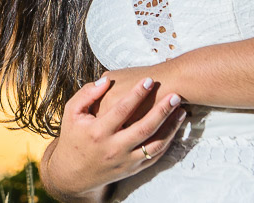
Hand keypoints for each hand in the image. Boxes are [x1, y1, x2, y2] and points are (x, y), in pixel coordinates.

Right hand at [42, 74, 185, 201]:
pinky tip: (174, 128)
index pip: (122, 110)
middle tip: (175, 94)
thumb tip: (105, 81)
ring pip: (154, 145)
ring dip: (171, 127)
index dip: (137, 94)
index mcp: (98, 132)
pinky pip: (154, 156)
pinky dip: (167, 142)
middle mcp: (113, 148)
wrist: (73, 173)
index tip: (149, 80)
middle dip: (162, 110)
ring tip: (181, 110)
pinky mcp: (133, 169)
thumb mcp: (71, 113)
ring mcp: (125, 160)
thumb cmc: (74, 138)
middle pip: (143, 128)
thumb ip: (87, 94)